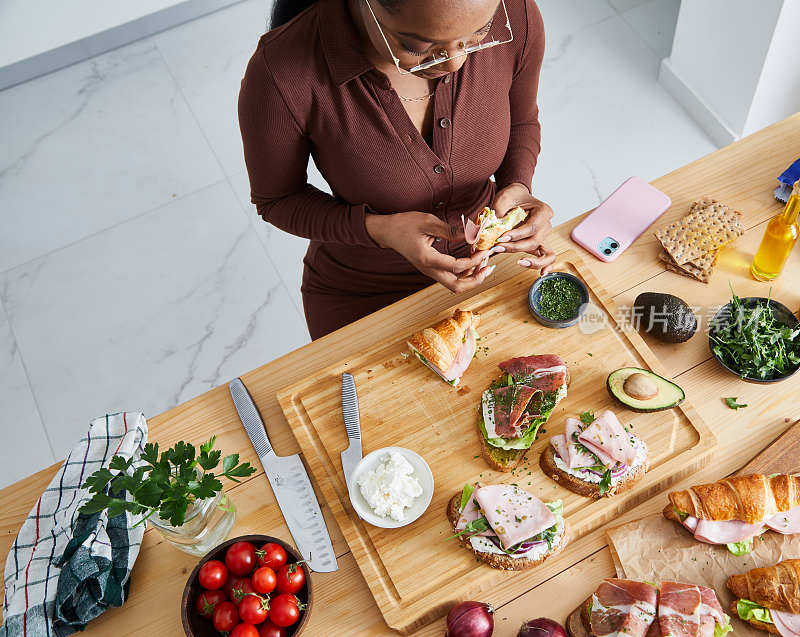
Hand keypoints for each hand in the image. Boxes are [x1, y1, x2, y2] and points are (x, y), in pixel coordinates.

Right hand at [365, 211, 494, 292]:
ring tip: (483, 262)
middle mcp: (429, 270)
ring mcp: (430, 272)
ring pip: (455, 285)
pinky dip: (464, 273)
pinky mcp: (431, 269)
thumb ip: (451, 230)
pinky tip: (472, 261)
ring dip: (471, 278)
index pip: (457, 267)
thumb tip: (472, 234)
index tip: (485, 250)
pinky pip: (451, 278)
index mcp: (427, 259)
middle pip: (457, 287)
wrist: (387, 232)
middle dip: (476, 280)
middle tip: (488, 267)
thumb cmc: (404, 224)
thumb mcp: (428, 222)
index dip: (474, 261)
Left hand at [491, 183, 556, 273]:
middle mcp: (547, 224)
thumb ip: (498, 213)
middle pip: (535, 242)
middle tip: (497, 247)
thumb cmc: (512, 197)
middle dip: (516, 247)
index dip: (517, 235)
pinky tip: (541, 274)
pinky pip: (547, 257)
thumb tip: (490, 231)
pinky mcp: (540, 244)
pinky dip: (545, 266)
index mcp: (543, 211)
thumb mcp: (503, 199)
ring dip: (533, 261)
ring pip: (546, 254)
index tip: (501, 238)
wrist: (516, 197)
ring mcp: (545, 236)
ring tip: (520, 262)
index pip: (531, 227)